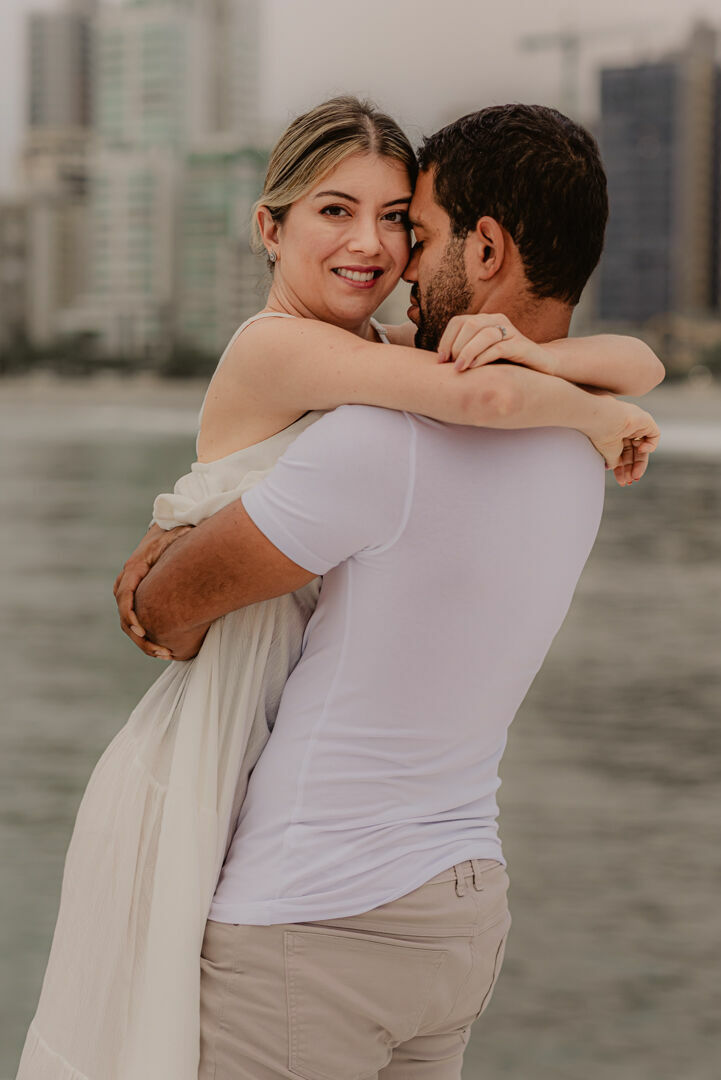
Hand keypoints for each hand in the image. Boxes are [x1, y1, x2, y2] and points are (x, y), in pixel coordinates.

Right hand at [113, 523, 193, 658]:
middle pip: (125, 617)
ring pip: (129, 624)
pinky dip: (147, 638)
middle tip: (161, 651)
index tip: (142, 632)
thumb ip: (181, 536)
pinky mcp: (138, 600)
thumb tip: (190, 532)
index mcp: (134, 569)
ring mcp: (130, 593)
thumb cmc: (170, 537)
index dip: (131, 616)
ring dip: (145, 642)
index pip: (125, 596)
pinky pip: (136, 623)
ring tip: (165, 654)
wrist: (162, 536)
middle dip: (141, 638)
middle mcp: (127, 583)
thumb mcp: (176, 535)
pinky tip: (165, 649)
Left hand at [437, 313, 553, 373]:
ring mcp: (511, 331)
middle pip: (470, 324)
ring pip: (484, 334)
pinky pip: (498, 347)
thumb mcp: (481, 355)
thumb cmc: (505, 363)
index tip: (440, 359)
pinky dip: (483, 357)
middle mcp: (498, 320)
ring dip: (467, 351)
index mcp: (485, 320)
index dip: (446, 339)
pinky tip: (474, 368)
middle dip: (456, 345)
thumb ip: (464, 352)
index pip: (458, 321)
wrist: (539, 367)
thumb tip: (438, 361)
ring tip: (459, 368)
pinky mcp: (521, 345)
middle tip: (452, 365)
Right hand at [588, 396, 659, 485]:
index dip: (623, 469)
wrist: (603, 419)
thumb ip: (614, 461)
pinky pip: (654, 435)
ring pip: (643, 448)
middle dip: (631, 468)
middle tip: (630, 481)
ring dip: (640, 464)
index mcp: (615, 436)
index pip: (623, 455)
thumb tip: (614, 468)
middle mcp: (625, 430)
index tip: (622, 481)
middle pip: (633, 454)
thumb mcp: (608, 453)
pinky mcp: (646, 420)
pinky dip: (650, 446)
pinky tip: (641, 449)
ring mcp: (636, 425)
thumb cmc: (602, 434)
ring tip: (635, 475)